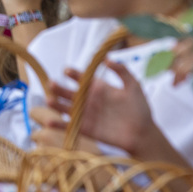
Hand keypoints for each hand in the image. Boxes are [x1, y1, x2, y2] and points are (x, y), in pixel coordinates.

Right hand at [40, 62, 154, 156]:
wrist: (143, 134)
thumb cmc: (140, 109)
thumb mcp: (133, 85)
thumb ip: (121, 70)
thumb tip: (107, 58)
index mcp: (97, 87)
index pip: (81, 78)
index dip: (73, 74)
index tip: (67, 71)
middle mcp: (88, 100)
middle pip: (68, 92)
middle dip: (59, 87)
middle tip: (52, 83)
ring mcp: (85, 115)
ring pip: (65, 107)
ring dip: (55, 104)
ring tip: (49, 100)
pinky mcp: (85, 129)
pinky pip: (69, 126)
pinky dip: (58, 124)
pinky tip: (49, 122)